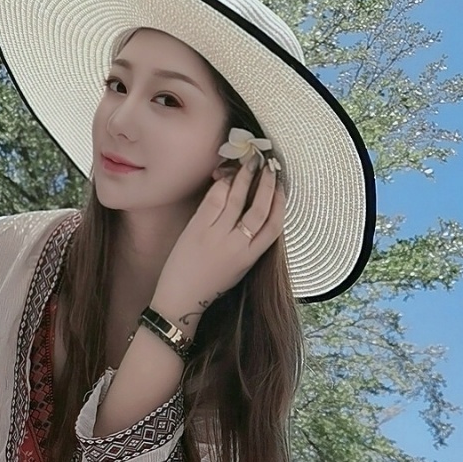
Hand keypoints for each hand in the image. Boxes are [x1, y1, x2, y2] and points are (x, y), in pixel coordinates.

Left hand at [154, 157, 284, 320]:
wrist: (181, 299)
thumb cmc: (209, 284)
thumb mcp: (239, 268)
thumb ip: (249, 245)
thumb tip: (256, 212)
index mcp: (251, 257)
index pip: (275, 226)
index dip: (280, 203)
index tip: (281, 187)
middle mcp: (237, 245)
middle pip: (260, 208)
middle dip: (267, 184)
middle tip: (269, 167)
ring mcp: (217, 236)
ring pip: (238, 198)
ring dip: (246, 177)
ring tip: (251, 162)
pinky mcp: (197, 229)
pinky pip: (215, 199)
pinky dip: (222, 185)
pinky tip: (226, 176)